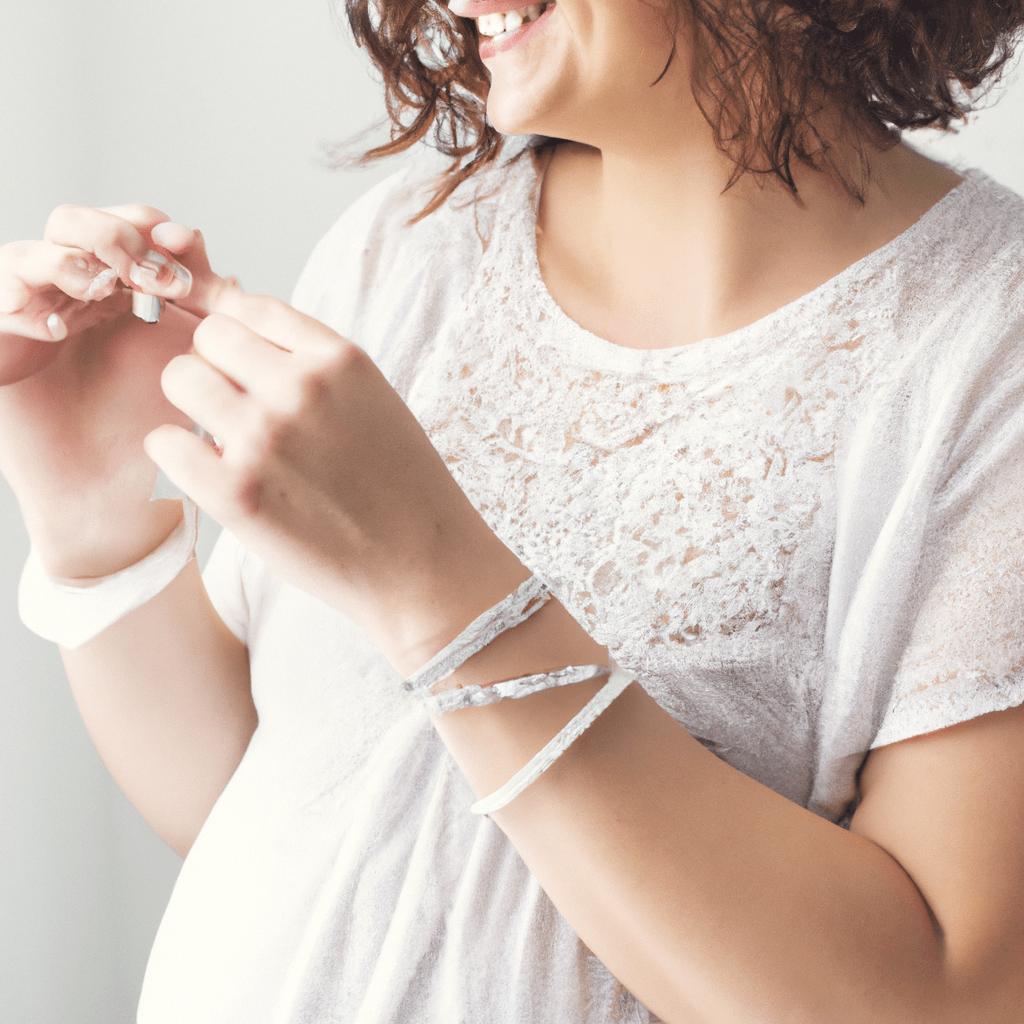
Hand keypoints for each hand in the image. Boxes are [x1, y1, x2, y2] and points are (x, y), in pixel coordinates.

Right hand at [0, 205, 234, 576]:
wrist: (115, 499)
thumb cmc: (155, 434)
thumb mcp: (187, 370)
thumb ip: (205, 324)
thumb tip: (235, 280)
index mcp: (118, 292)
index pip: (124, 230)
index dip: (149, 228)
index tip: (187, 249)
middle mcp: (69, 297)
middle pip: (74, 226)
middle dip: (112, 236)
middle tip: (151, 272)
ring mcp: (27, 318)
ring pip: (27, 255)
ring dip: (70, 261)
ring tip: (104, 289)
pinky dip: (23, 303)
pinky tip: (60, 326)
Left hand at [145, 291, 527, 667]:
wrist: (422, 566)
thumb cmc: (402, 490)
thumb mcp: (376, 402)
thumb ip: (317, 369)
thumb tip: (246, 343)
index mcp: (341, 359)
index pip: (253, 307)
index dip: (239, 335)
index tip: (241, 364)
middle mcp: (302, 387)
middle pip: (209, 337)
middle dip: (213, 367)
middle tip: (231, 407)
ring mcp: (265, 437)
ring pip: (179, 379)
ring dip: (191, 406)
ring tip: (220, 439)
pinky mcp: (235, 492)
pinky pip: (164, 443)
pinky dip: (174, 455)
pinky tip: (207, 472)